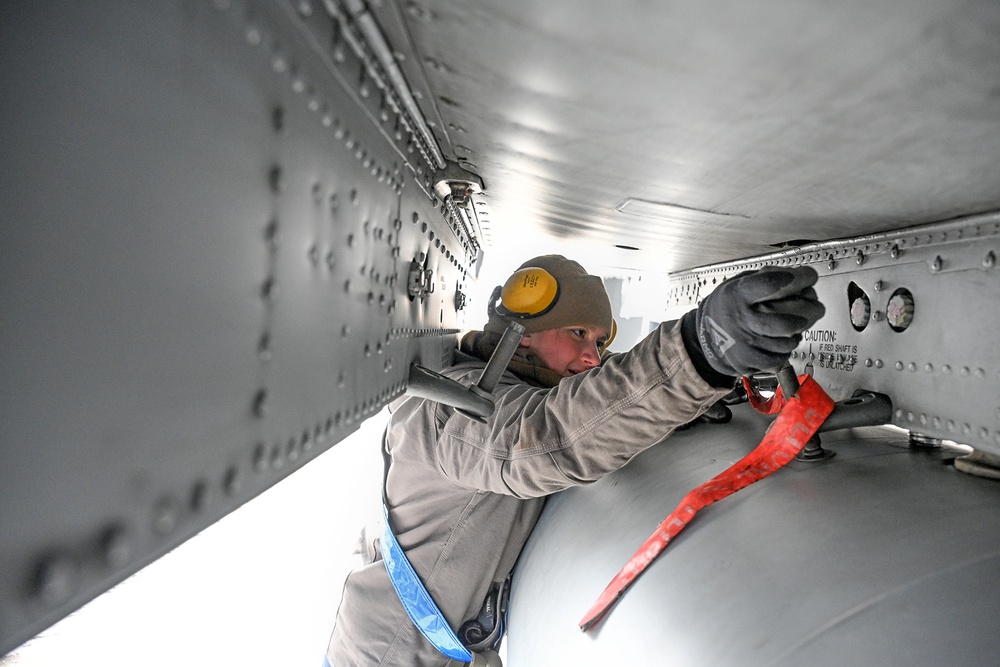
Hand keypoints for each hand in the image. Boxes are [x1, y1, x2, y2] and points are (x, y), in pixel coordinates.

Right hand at [691, 266, 824, 375]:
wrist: (707, 334)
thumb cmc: (729, 306)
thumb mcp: (740, 283)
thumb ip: (767, 278)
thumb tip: (800, 279)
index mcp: (738, 295)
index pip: (767, 285)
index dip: (794, 279)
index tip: (808, 276)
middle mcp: (740, 321)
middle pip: (784, 322)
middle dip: (808, 314)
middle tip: (816, 307)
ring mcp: (744, 345)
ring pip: (787, 342)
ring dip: (798, 332)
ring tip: (793, 324)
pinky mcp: (748, 363)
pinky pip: (780, 358)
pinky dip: (786, 349)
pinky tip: (780, 340)